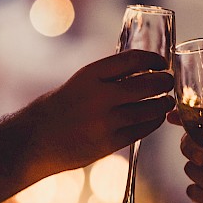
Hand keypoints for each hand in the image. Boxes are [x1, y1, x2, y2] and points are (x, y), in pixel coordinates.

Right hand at [31, 49, 174, 174]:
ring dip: (163, 104)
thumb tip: (145, 71)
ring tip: (167, 101)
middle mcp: (99, 96)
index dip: (153, 59)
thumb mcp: (81, 83)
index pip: (132, 59)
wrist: (34, 141)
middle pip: (146, 84)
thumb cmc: (60, 107)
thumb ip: (109, 78)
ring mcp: (105, 121)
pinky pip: (142, 130)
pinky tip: (156, 117)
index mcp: (90, 75)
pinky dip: (154, 122)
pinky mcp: (109, 143)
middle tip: (169, 82)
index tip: (162, 62)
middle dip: (164, 82)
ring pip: (149, 109)